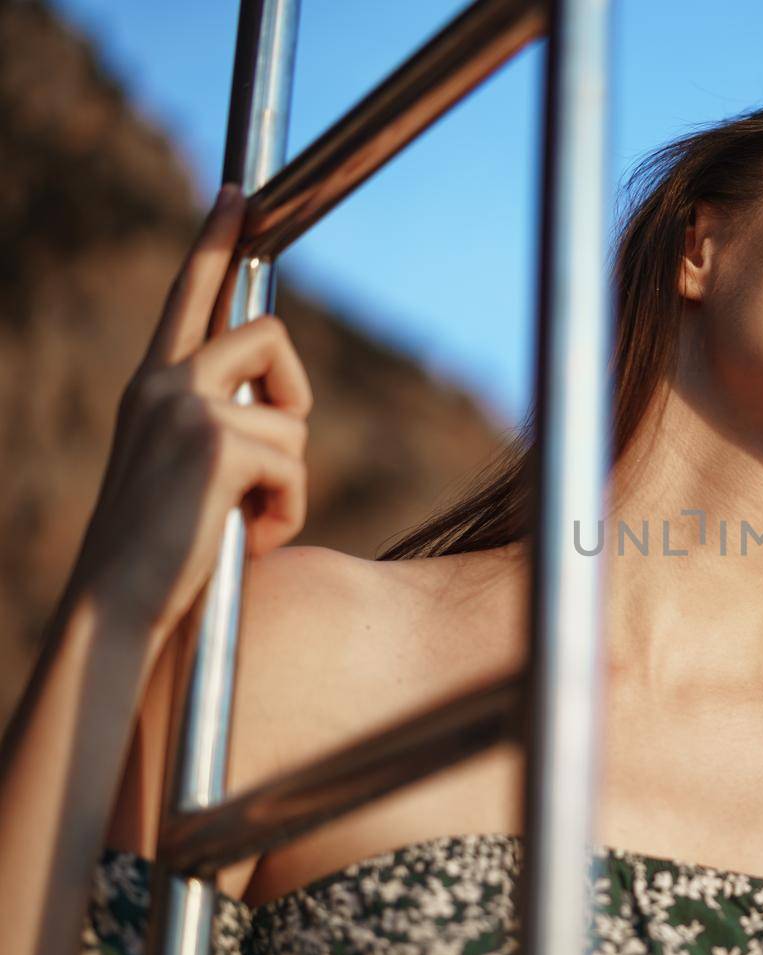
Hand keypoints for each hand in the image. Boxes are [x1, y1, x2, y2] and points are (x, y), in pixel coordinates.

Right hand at [69, 184, 313, 640]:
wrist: (117, 603)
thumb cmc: (158, 551)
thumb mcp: (183, 471)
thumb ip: (219, 425)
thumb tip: (281, 406)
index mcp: (152, 386)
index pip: (190, 296)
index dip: (215, 241)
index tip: (237, 195)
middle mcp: (164, 382)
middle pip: (268, 333)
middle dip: (294, 392)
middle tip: (266, 463)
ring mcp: (188, 407)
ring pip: (293, 420)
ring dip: (284, 484)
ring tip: (236, 522)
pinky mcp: (219, 443)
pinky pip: (296, 467)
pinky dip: (284, 514)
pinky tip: (242, 539)